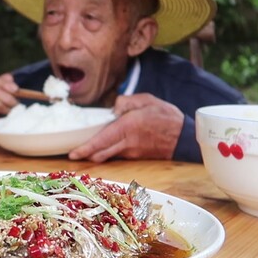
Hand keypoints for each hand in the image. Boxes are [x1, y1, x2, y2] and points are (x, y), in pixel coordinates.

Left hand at [68, 93, 183, 161]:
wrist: (185, 138)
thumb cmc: (166, 116)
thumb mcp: (147, 100)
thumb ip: (127, 102)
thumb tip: (113, 108)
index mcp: (127, 127)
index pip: (101, 141)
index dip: (85, 148)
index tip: (73, 153)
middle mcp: (127, 143)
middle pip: (100, 153)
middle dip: (85, 154)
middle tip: (72, 153)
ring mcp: (131, 152)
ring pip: (107, 156)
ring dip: (95, 153)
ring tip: (84, 149)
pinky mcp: (136, 157)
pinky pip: (117, 155)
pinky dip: (107, 152)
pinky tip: (103, 146)